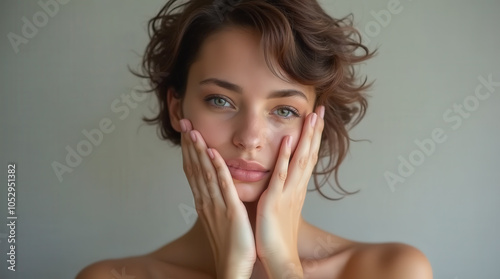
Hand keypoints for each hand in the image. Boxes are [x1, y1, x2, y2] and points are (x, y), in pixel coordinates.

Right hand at [179, 119, 255, 278]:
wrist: (233, 268)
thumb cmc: (230, 245)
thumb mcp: (220, 218)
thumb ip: (217, 201)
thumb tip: (215, 187)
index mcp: (205, 202)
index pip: (193, 171)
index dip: (189, 151)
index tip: (186, 134)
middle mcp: (207, 201)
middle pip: (195, 168)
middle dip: (189, 145)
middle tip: (184, 124)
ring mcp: (217, 206)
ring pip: (205, 173)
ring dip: (199, 151)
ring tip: (193, 131)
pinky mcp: (231, 211)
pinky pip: (223, 186)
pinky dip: (217, 169)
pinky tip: (213, 153)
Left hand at [255, 105, 324, 277]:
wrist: (280, 257)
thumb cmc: (277, 235)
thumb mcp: (281, 207)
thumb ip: (282, 191)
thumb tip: (281, 179)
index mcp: (297, 189)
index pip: (308, 158)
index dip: (313, 138)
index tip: (316, 119)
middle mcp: (297, 188)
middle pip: (309, 154)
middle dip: (315, 131)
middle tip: (320, 110)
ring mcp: (288, 192)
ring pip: (301, 160)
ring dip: (307, 137)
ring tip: (312, 117)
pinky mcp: (276, 199)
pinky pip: (282, 174)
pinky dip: (286, 156)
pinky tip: (289, 140)